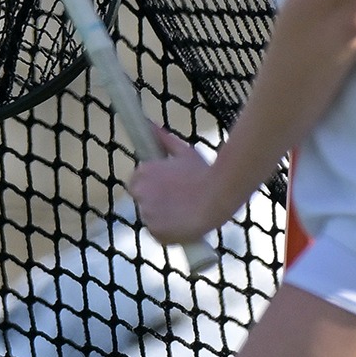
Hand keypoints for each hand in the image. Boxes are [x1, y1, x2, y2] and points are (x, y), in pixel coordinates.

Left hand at [126, 128, 232, 243]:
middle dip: (157, 201)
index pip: (137, 184)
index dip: (153, 187)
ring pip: (150, 218)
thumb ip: (163, 139)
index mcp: (142, 173)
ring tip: (185, 211)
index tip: (169, 189)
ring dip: (162, 217)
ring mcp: (146, 213)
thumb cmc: (203, 173)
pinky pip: (157, 233)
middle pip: (143, 201)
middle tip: (180, 200)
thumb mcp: (184, 152)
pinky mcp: (155, 230)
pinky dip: (168, 232)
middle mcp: (139, 192)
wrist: (218, 195)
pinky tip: (183, 224)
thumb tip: (149, 123)